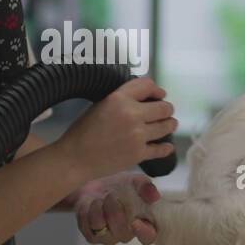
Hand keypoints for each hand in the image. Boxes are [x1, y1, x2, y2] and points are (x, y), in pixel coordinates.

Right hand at [55, 77, 175, 182]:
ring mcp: (138, 135)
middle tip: (165, 112)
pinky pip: (161, 149)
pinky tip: (167, 146)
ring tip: (169, 125)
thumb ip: (122, 100)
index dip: (157, 90)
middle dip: (167, 109)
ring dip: (170, 124)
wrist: (75, 158)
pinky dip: (166, 148)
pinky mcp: (139, 154)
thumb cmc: (82, 131)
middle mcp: (132, 114)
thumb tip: (142, 99)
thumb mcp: (100, 105)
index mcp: (119, 98)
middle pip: (164, 107)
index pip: (148, 86)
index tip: (160, 95)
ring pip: (167, 126)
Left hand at [71, 173, 159, 244]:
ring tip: (99, 199)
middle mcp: (126, 234)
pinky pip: (89, 231)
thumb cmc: (120, 186)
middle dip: (115, 213)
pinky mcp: (92, 237)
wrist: (94, 185)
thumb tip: (154, 196)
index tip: (135, 222)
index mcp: (142, 224)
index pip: (148, 237)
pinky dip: (88, 215)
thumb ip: (145, 187)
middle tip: (111, 195)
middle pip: (123, 234)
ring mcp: (109, 238)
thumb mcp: (135, 181)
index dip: (144, 233)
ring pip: (104, 234)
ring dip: (99, 213)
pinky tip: (90, 204)